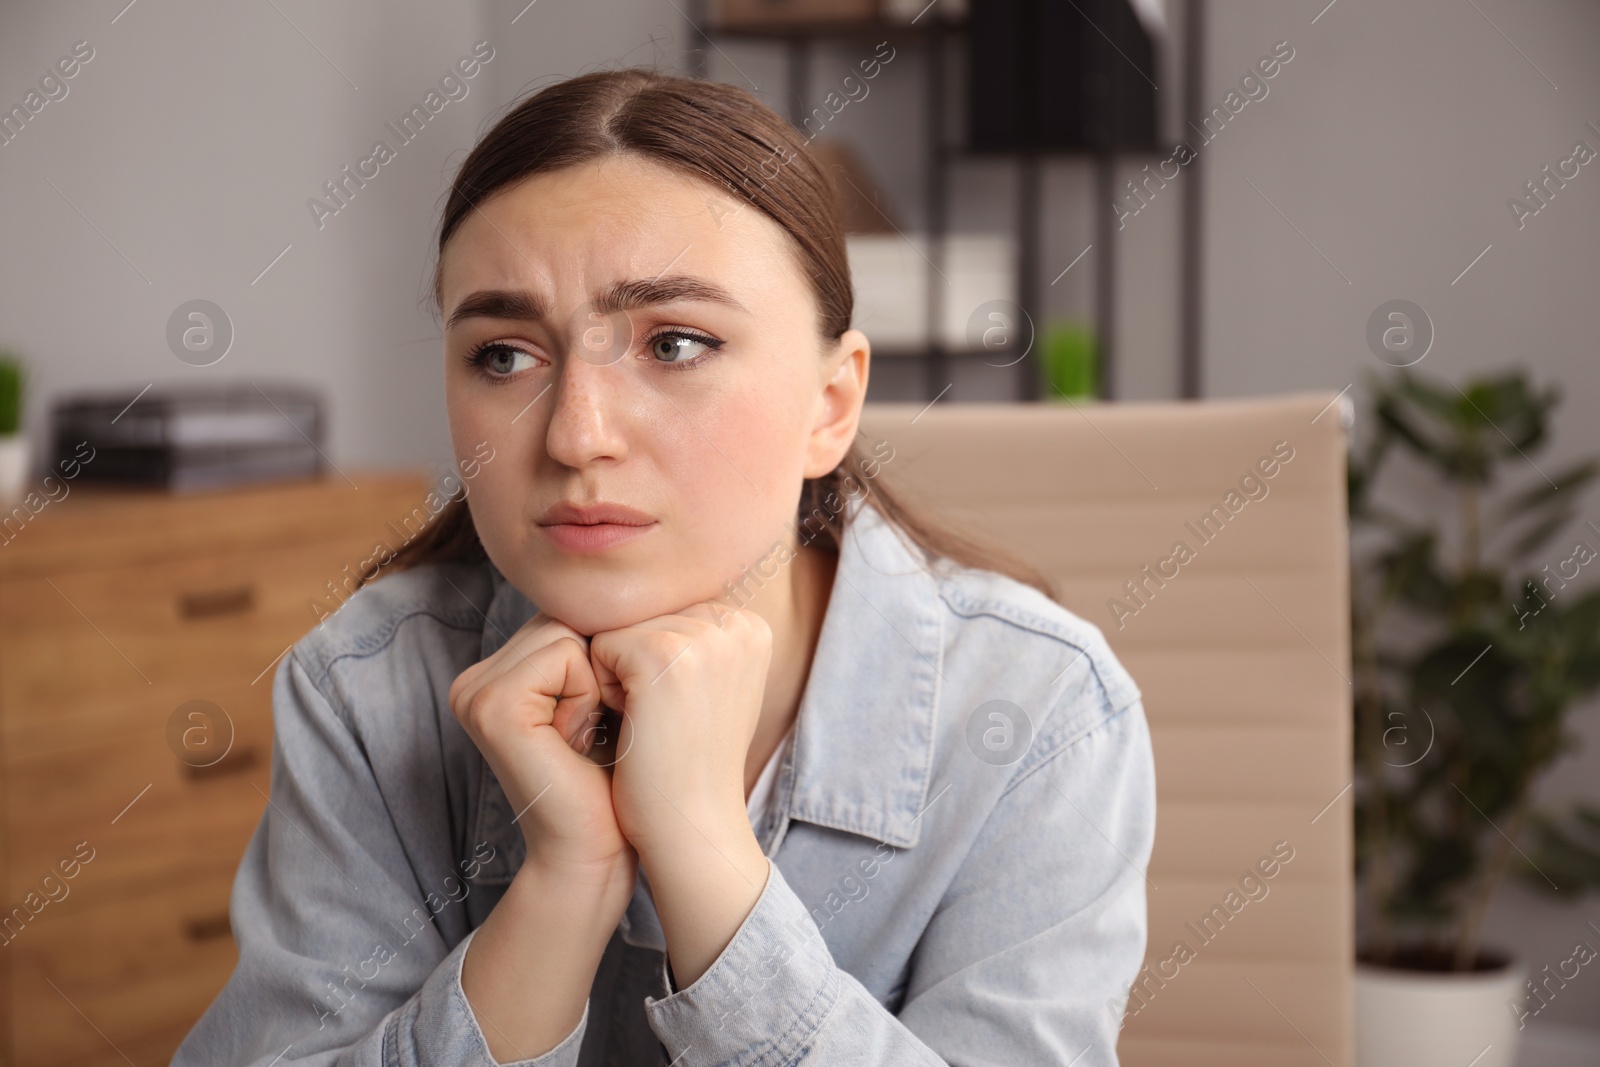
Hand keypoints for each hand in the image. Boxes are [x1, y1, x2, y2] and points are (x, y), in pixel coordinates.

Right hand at [448, 612, 635, 882]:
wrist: (597, 851)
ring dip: (599, 683)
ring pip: (568, 631)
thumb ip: (599, 644)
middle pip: (566, 618)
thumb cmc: (616, 779)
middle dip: (602, 669)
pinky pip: (565, 655)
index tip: (604, 719)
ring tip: (586, 737)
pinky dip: (589, 695)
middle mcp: (475, 679)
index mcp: (497, 673)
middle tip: (597, 732)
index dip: (606, 660)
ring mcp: (474, 691)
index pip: (567, 617)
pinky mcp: (490, 705)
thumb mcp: (609, 698)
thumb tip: (645, 579)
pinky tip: (575, 742)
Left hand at [588, 601, 771, 858]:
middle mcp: (736, 622)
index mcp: (750, 625)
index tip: (683, 712)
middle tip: (665, 722)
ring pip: (619, 630)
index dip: (656, 664)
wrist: (691, 825)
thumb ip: (691, 637)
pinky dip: (603, 689)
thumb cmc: (688, 763)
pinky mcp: (662, 654)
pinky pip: (599, 647)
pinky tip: (636, 725)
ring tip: (653, 723)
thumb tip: (636, 594)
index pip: (666, 612)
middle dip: (636, 667)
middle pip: (643, 615)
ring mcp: (703, 637)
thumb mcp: (709, 686)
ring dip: (618, 678)